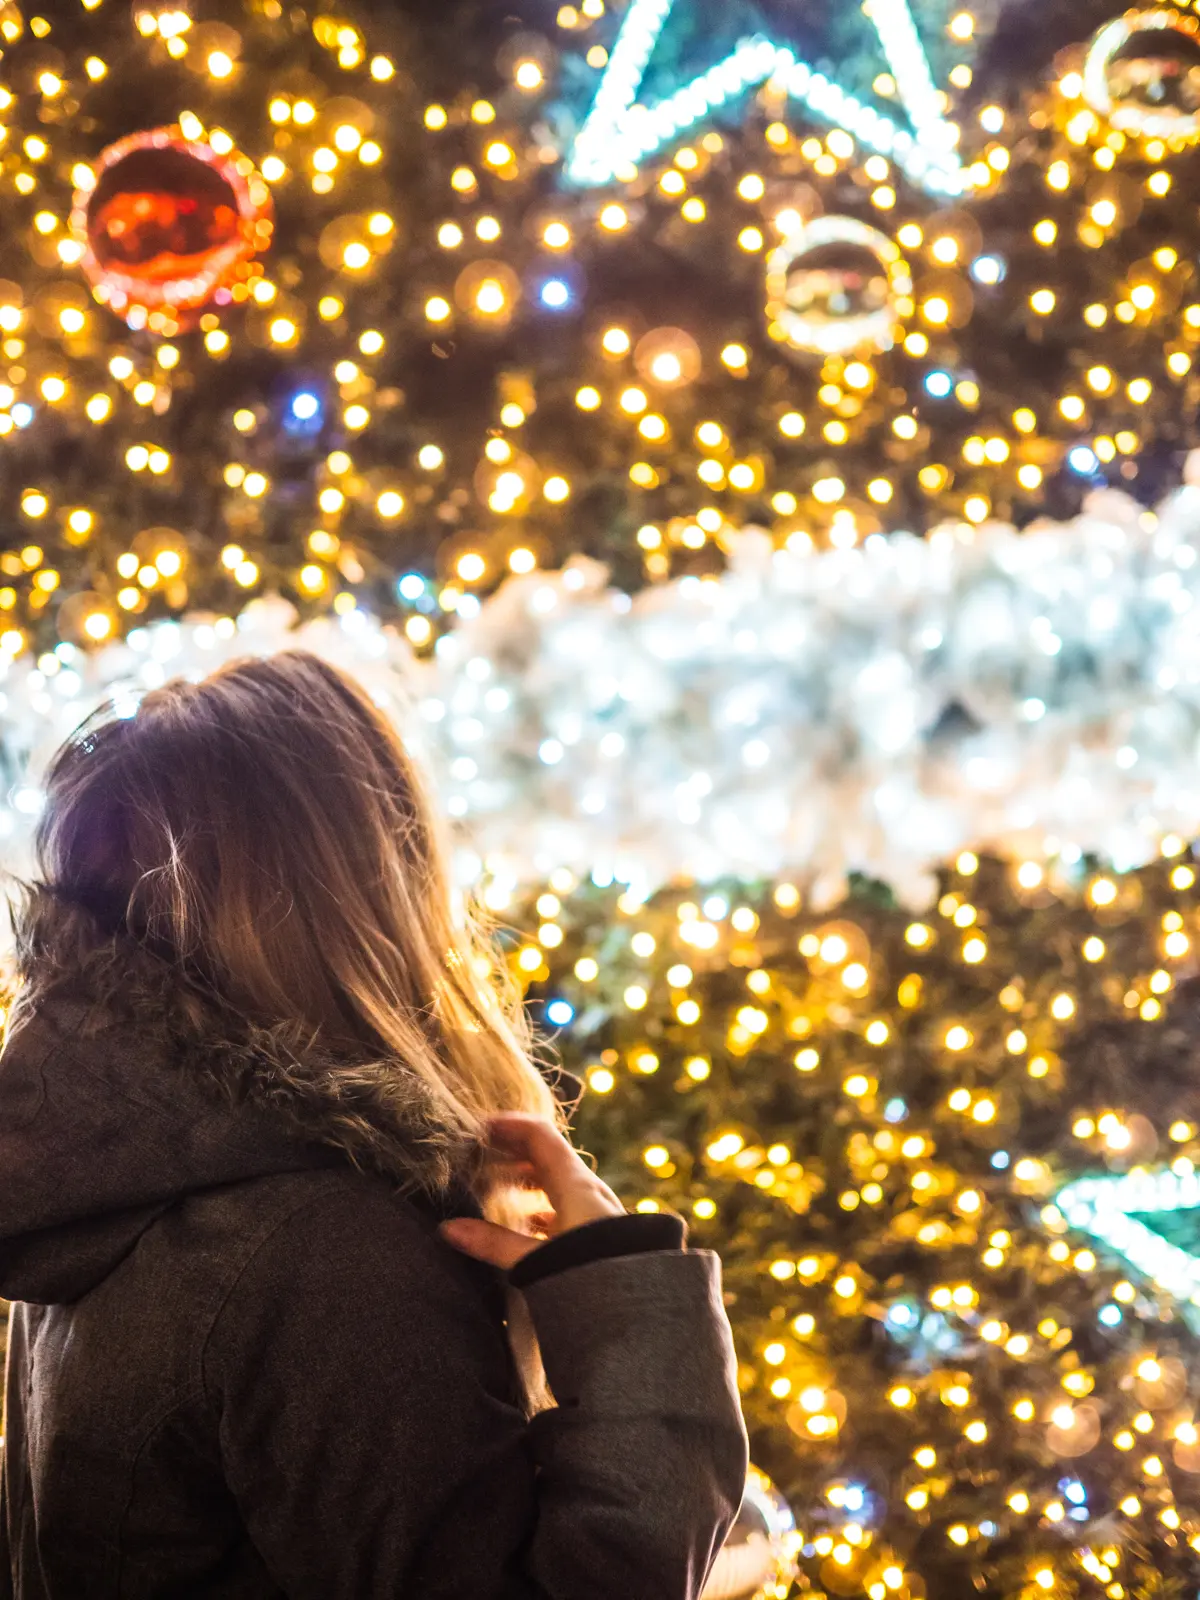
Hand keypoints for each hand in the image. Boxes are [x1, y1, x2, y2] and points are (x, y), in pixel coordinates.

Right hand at [439, 1112, 624, 1270]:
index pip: (539, 1135)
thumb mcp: (537, 1259)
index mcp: (574, 1183)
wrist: (637, 1308)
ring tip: (495, 1188)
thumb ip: (493, 1244)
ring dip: (525, 1179)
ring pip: (555, 1181)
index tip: (478, 1128)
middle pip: (546, 1156)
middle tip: (479, 1157)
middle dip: (511, 1152)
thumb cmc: (590, 1274)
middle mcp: (587, 1189)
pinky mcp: (597, 1233)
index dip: (508, 1126)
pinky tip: (524, 1223)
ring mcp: (594, 1210)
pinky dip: (539, 1205)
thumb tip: (448, 1229)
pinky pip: (564, 1206)